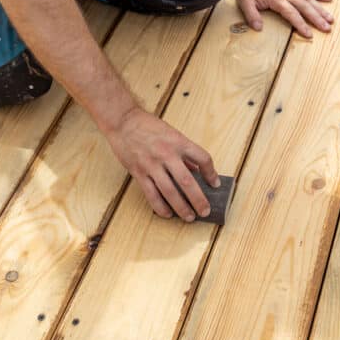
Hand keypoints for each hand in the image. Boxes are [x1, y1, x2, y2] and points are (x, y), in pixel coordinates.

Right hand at [106, 107, 219, 221]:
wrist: (123, 122)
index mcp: (179, 142)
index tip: (215, 184)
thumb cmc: (148, 126)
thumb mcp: (172, 134)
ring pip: (170, 192)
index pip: (203, 159)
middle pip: (187, 181)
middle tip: (205, 211)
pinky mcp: (138, 172)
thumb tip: (196, 171)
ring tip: (189, 217)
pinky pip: (151, 194)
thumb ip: (184, 153)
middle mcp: (166, 153)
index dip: (211, 173)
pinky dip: (160, 206)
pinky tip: (168, 213)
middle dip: (198, 199)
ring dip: (181, 207)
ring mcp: (151, 164)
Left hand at [236, 0, 333, 37]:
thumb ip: (252, 16)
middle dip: (317, 18)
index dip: (300, 24)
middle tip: (327, 28)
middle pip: (305, 7)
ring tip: (331, 19)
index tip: (309, 34)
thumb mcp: (245, 3)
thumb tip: (258, 28)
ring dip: (321, 9)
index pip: (291, 14)